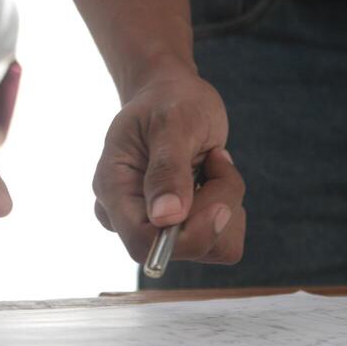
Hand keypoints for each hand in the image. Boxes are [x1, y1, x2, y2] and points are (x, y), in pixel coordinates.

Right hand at [93, 66, 245, 265]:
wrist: (173, 96)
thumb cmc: (169, 102)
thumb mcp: (172, 123)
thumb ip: (168, 168)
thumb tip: (165, 218)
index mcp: (114, 190)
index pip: (142, 243)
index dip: (186, 235)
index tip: (220, 204)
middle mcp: (130, 216)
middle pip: (181, 249)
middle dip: (215, 206)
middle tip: (217, 159)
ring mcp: (157, 227)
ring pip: (211, 247)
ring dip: (227, 203)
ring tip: (213, 162)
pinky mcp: (184, 229)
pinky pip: (223, 243)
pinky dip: (232, 208)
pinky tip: (214, 177)